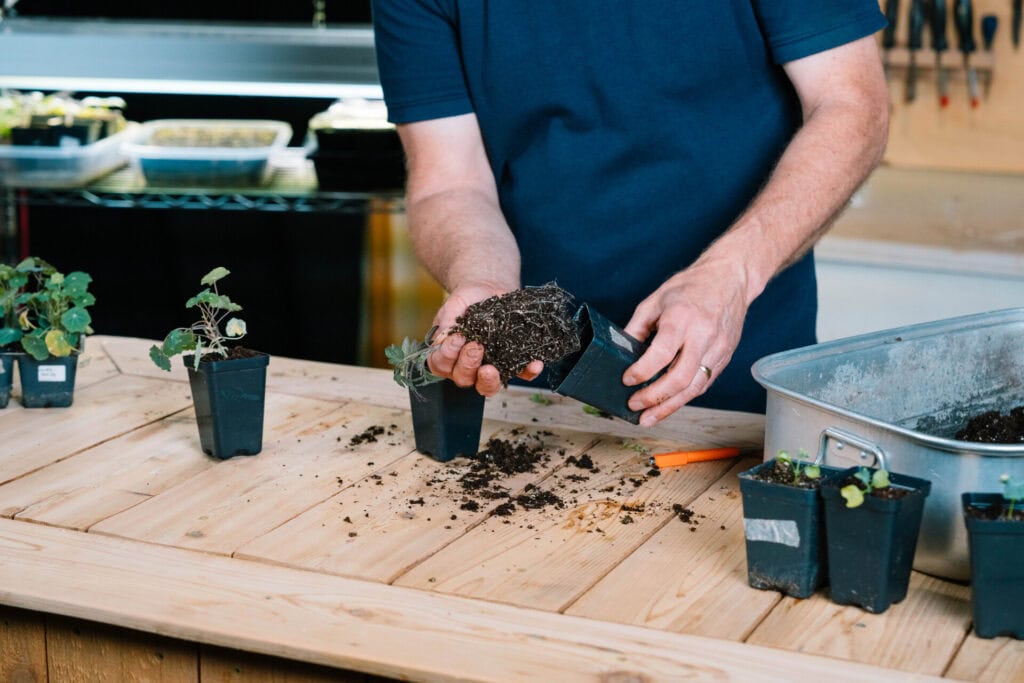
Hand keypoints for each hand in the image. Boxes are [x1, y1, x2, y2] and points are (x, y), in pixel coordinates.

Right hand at [426, 282, 543, 395]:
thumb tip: (440, 342)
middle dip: (468, 365)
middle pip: (464, 378)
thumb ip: (446, 324)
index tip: (457, 338)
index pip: (441, 366)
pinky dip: (528, 372)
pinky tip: (534, 364)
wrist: (488, 288)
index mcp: (449, 356)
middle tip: (476, 347)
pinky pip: (521, 374)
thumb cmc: (467, 300)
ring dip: (490, 380)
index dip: (447, 357)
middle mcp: (468, 367)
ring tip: (492, 369)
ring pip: (488, 385)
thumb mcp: (453, 307)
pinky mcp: (513, 363)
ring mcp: (491, 367)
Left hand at [622, 260, 748, 425]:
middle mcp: (703, 336)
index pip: (660, 354)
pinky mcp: (725, 357)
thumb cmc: (691, 286)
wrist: (730, 279)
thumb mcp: (655, 300)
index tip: (626, 380)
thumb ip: (637, 327)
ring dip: (669, 407)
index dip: (641, 371)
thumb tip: (620, 351)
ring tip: (648, 418)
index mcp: (682, 319)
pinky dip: (684, 397)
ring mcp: (717, 349)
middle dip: (654, 398)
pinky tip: (668, 404)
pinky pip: (703, 383)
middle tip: (634, 405)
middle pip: (679, 378)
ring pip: (693, 388)